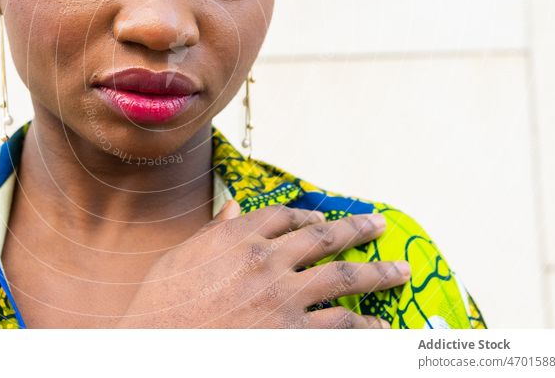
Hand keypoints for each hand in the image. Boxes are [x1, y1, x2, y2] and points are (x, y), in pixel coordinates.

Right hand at [114, 199, 408, 327]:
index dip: (310, 215)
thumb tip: (236, 207)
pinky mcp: (293, 335)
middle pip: (325, 237)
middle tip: (378, 224)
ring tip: (400, 271)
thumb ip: (215, 231)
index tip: (324, 218)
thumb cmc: (161, 305)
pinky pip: (341, 326)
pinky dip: (366, 326)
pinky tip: (381, 326)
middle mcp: (267, 260)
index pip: (286, 216)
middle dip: (357, 229)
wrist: (155, 347)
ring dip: (378, 274)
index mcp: (239, 236)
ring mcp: (283, 298)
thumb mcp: (181, 256)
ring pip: (344, 279)